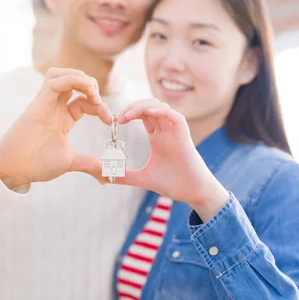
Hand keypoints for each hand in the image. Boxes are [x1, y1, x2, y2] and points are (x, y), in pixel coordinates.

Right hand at [0, 68, 112, 188]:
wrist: (13, 170)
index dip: (100, 106)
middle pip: (73, 81)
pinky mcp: (38, 103)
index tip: (110, 120)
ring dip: (80, 77)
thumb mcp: (71, 162)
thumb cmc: (36, 164)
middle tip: (99, 101)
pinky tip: (86, 88)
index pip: (84, 101)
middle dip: (91, 85)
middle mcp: (54, 107)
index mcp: (63, 117)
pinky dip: (71, 79)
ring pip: (61, 74)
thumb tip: (107, 177)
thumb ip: (90, 165)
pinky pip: (53, 81)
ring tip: (92, 91)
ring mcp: (46, 103)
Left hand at [114, 99, 228, 220]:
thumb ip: (125, 175)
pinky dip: (161, 111)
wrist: (192, 192)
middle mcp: (166, 131)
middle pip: (149, 107)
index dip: (129, 113)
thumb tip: (105, 177)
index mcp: (157, 137)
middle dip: (133, 107)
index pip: (142, 115)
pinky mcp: (184, 135)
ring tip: (128, 115)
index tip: (116, 121)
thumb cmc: (172, 184)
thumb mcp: (142, 178)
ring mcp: (175, 131)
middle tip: (119, 117)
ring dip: (143, 106)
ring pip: (160, 107)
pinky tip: (148, 114)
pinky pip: (174, 116)